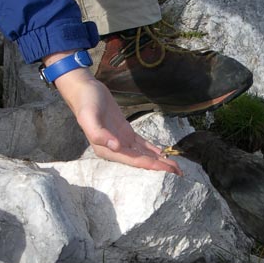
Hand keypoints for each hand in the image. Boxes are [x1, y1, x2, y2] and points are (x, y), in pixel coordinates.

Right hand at [51, 64, 181, 175]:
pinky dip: (152, 149)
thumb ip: (98, 134)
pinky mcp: (125, 132)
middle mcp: (114, 149)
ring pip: (143, 154)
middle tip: (179, 173)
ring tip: (175, 167)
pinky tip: (163, 155)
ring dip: (158, 160)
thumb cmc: (86, 103)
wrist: (84, 90)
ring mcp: (120, 141)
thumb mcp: (88, 117)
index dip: (151, 166)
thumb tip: (116, 146)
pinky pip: (141, 144)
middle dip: (159, 167)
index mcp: (106, 149)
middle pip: (141, 160)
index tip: (167, 171)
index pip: (134, 160)